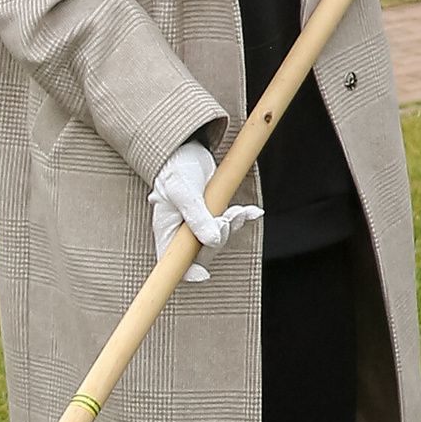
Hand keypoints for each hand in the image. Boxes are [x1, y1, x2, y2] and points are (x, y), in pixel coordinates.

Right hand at [149, 145, 261, 284]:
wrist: (184, 147)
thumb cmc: (176, 168)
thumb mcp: (183, 191)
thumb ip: (197, 217)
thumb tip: (213, 242)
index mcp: (167, 231)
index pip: (173, 263)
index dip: (188, 273)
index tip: (204, 274)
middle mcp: (181, 231)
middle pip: (202, 252)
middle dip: (219, 239)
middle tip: (226, 219)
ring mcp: (197, 223)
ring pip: (219, 237)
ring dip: (233, 225)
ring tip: (239, 210)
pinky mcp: (212, 212)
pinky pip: (229, 221)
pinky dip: (242, 216)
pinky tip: (252, 211)